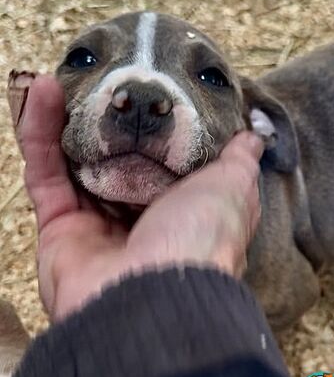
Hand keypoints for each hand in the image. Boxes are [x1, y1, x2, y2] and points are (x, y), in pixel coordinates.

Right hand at [9, 74, 262, 321]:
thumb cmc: (201, 241)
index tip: (147, 94)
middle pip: (114, 160)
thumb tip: (252, 137)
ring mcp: (96, 224)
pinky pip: (44, 173)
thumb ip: (238, 160)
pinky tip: (37, 91)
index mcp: (179, 209)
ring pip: (73, 162)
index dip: (153, 129)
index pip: (162, 161)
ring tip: (57, 77)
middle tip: (96, 83)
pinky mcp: (59, 229)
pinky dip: (37, 133)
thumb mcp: (231, 189)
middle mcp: (138, 217)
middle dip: (103, 124)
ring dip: (61, 119)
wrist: (152, 299)